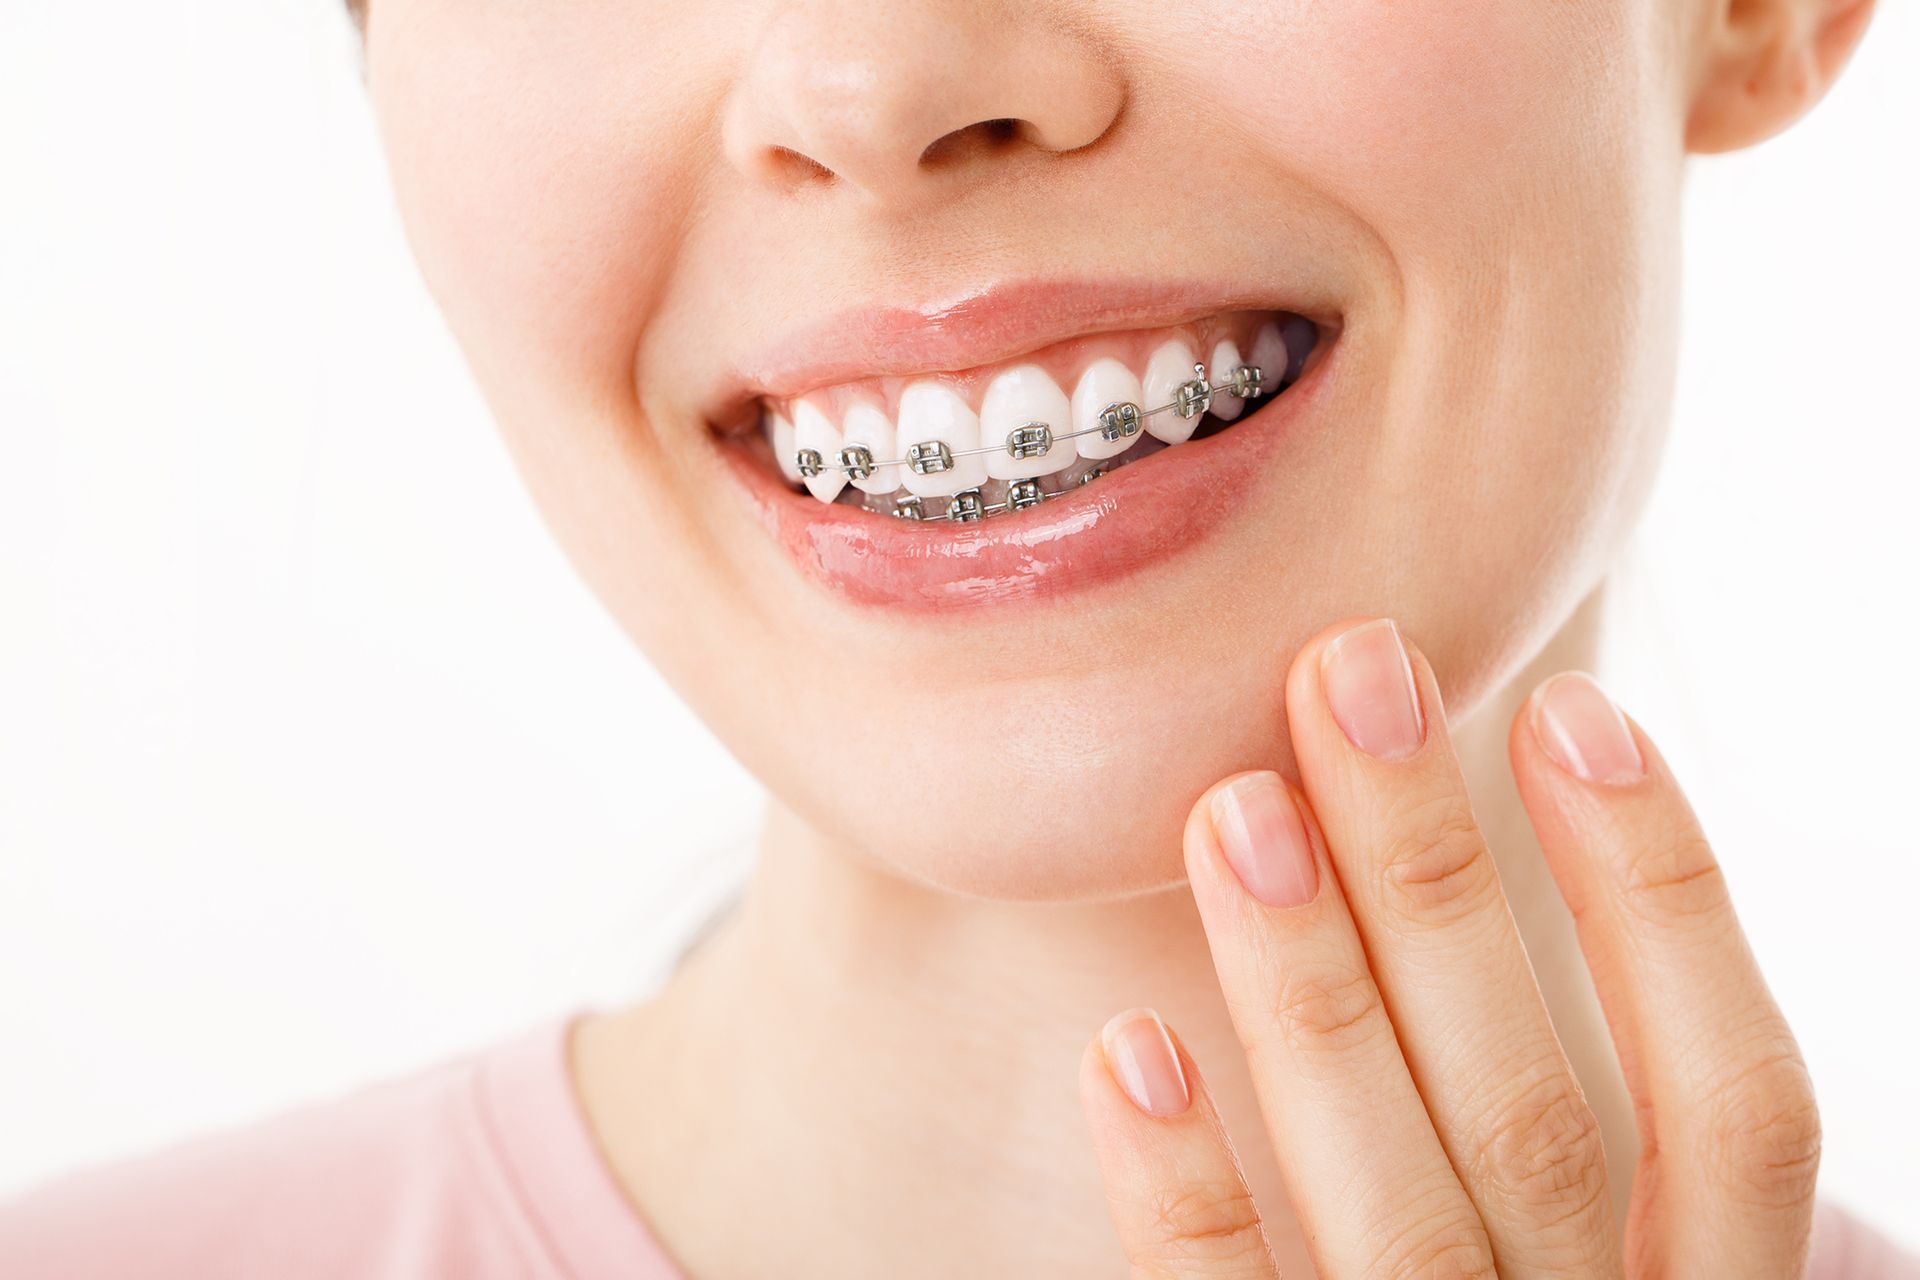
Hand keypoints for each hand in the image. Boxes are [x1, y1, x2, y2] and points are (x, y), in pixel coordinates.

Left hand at [1079, 618, 1819, 1277]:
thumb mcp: (1612, 1262)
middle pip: (1541, 1111)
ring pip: (1405, 1205)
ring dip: (1313, 996)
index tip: (1573, 710)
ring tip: (1233, 805)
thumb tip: (1463, 870)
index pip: (1737, 1093)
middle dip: (1443, 881)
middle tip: (1350, 675)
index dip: (1670, 898)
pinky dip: (1187, 1197)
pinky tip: (1123, 1048)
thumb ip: (1581, 1124)